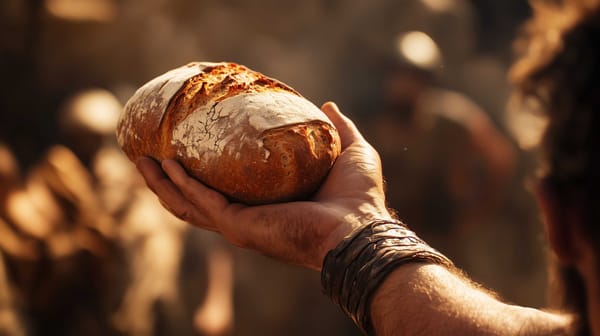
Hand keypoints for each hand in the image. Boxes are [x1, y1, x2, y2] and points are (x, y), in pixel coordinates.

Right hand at [136, 102, 391, 269]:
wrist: (361, 225)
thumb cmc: (358, 196)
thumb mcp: (347, 149)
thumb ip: (337, 129)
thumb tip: (326, 104)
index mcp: (265, 203)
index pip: (223, 190)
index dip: (199, 173)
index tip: (182, 148)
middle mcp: (247, 217)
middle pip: (193, 201)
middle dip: (166, 182)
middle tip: (145, 157)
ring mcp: (240, 224)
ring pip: (188, 206)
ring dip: (162, 185)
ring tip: (141, 161)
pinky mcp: (239, 226)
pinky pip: (202, 203)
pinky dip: (183, 185)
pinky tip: (168, 166)